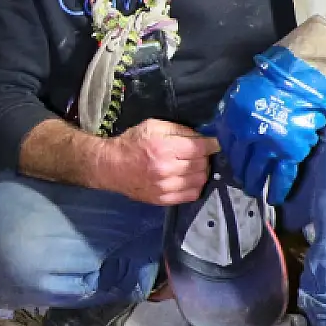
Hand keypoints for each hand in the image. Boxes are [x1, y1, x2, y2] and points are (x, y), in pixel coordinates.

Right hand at [98, 119, 220, 205]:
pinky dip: (195, 186)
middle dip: (204, 157)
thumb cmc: (132, 142)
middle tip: (198, 153)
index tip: (214, 143)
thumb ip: (180, 129)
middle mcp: (166, 169)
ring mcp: (165, 187)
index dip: (212, 144)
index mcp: (163, 148)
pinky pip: (191, 195)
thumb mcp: (154, 126)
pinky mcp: (163, 199)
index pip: (200, 148)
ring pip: (199, 180)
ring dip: (201, 172)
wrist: (111, 166)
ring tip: (193, 166)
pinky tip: (188, 178)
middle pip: (202, 165)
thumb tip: (202, 137)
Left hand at [206, 45, 325, 203]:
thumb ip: (225, 115)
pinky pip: (283, 175)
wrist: (300, 79)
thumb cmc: (267, 83)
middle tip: (242, 182)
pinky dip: (279, 188)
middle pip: (242, 163)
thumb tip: (211, 131)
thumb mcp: (237, 95)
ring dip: (256, 184)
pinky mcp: (292, 151)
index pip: (227, 147)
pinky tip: (275, 197)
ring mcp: (271, 146)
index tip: (232, 162)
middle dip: (241, 174)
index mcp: (235, 123)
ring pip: (260, 172)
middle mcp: (250, 138)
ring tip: (255, 192)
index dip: (230, 157)